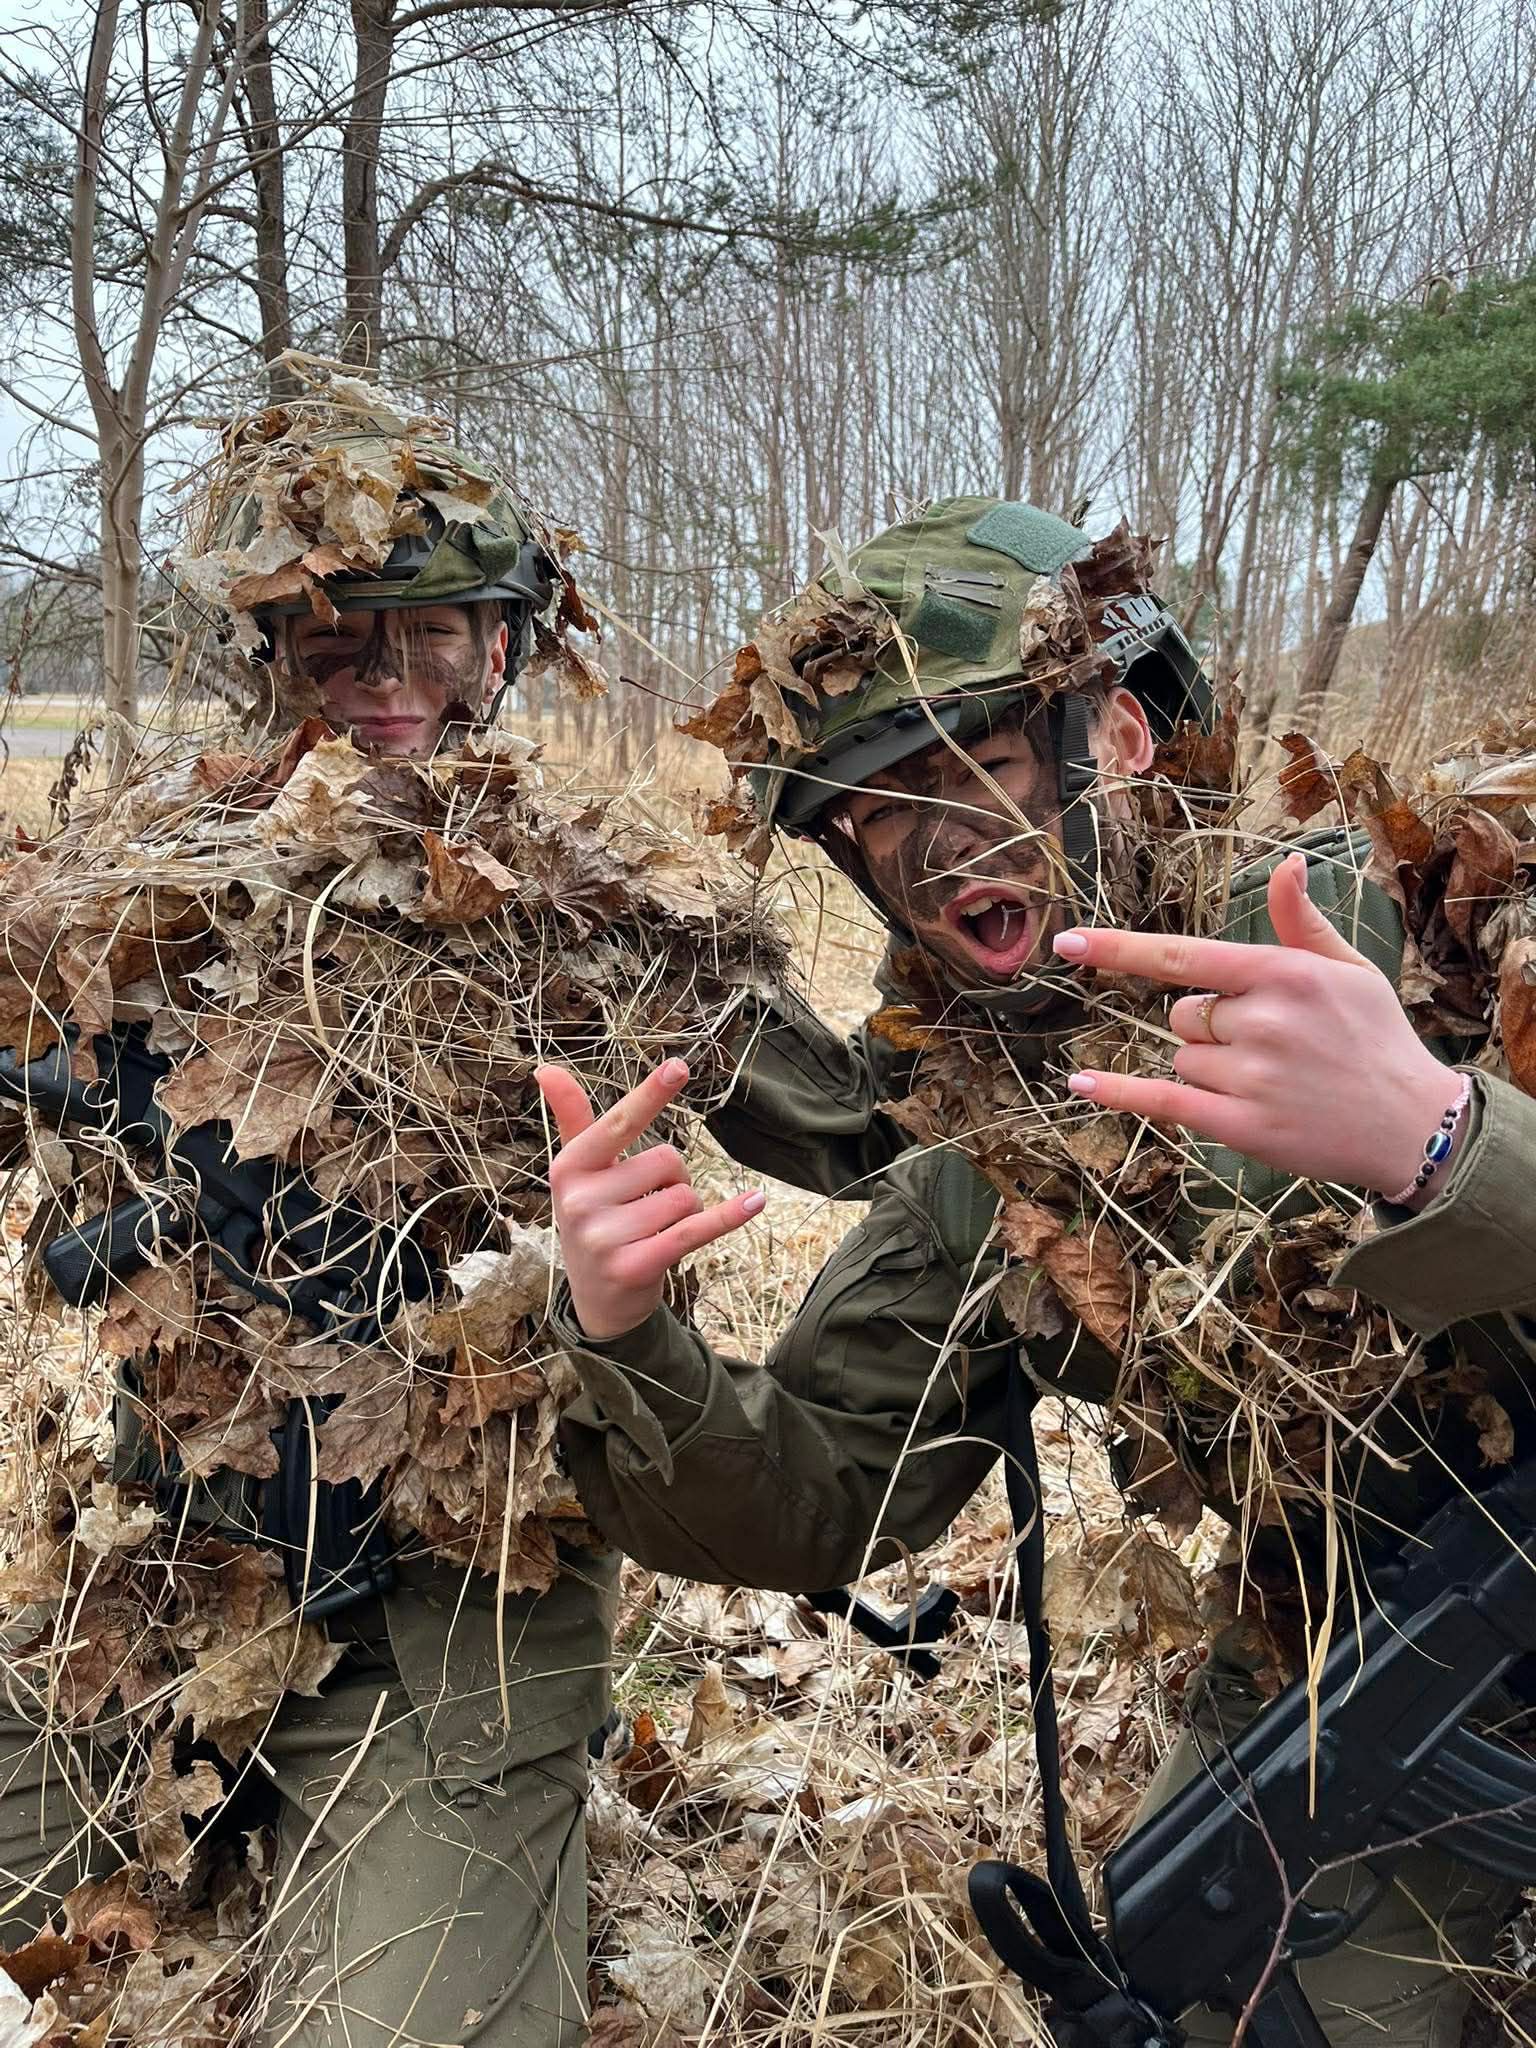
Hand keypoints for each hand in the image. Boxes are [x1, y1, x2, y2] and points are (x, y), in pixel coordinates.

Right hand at [536, 1057, 764, 1340]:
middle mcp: (580, 1201)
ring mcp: (605, 1237)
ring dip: (686, 1211)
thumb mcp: (577, 1172)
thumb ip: (571, 1119)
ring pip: (685, 1197)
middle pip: (667, 1162)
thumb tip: (545, 1068)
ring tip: (656, 1231)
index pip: (618, 1124)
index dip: (651, 1095)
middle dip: (672, 1179)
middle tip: (647, 1206)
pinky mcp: (635, 1266)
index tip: (680, 1066)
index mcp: (569, 1168)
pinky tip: (755, 1201)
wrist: (597, 1301)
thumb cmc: (595, 1220)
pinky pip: (694, 1230)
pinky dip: (728, 1216)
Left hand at [1052, 852, 1464, 1198]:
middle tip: (1270, 1045)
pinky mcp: (1241, 1125)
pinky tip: (1079, 1082)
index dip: (1118, 949)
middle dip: (1209, 1027)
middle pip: (1183, 1016)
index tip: (1066, 942)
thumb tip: (1286, 864)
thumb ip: (1301, 922)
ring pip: (1182, 1058)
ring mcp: (1250, 1076)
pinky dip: (1118, 1092)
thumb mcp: (1349, 969)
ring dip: (1208, 1067)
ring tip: (1273, 1079)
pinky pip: (1162, 1102)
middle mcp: (1262, 1021)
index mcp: (1282, 975)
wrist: (1414, 1124)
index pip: (1183, 956)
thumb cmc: (1377, 1038)